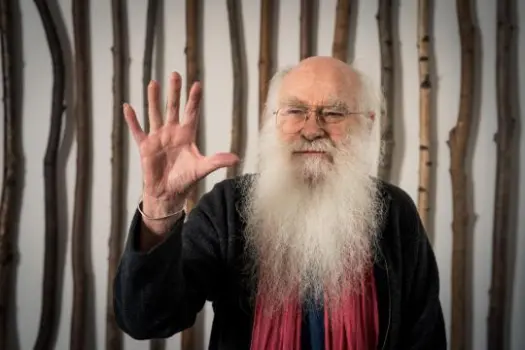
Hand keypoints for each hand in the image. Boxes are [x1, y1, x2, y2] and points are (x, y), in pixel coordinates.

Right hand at [124, 72, 238, 204]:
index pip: (191, 113)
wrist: (168, 193)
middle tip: (175, 74)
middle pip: (173, 108)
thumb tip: (237, 158)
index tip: (197, 84)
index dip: (194, 99)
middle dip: (174, 92)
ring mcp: (158, 137)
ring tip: (153, 82)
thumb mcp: (202, 169)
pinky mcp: (145, 146)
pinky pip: (137, 130)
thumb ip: (217, 161)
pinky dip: (132, 120)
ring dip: (154, 99)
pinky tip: (128, 107)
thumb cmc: (185, 180)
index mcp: (187, 135)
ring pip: (155, 114)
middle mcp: (172, 132)